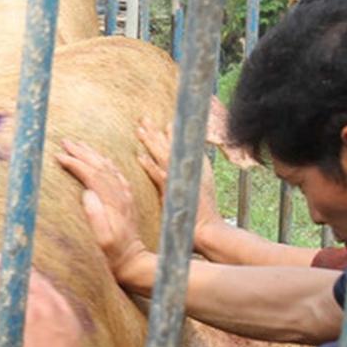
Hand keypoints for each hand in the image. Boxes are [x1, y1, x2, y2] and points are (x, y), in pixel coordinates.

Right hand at [55, 138, 150, 288]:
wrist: (134, 262)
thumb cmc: (114, 255)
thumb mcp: (102, 240)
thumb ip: (95, 216)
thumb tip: (87, 193)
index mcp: (112, 202)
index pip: (92, 174)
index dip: (75, 163)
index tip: (59, 156)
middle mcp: (120, 195)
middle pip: (100, 166)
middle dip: (82, 152)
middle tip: (65, 141)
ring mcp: (125, 197)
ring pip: (109, 167)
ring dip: (93, 154)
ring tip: (79, 144)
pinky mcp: (127, 200)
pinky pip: (117, 175)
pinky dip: (106, 164)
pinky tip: (101, 159)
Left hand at [138, 117, 227, 252]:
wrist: (206, 228)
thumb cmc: (203, 212)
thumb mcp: (200, 188)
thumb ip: (192, 174)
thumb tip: (178, 166)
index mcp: (193, 168)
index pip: (178, 147)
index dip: (169, 134)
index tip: (161, 122)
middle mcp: (187, 170)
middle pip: (169, 146)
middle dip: (156, 132)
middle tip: (144, 118)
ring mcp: (180, 179)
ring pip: (163, 156)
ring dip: (151, 142)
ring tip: (139, 130)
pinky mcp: (173, 190)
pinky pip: (159, 175)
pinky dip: (149, 165)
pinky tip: (140, 157)